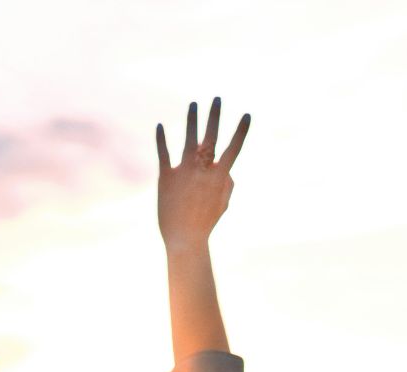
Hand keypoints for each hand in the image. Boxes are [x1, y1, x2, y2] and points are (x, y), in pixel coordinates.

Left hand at [156, 98, 248, 250]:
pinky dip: (161, 139)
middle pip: (211, 137)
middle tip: (217, 98)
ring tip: (194, 104)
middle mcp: (202, 170)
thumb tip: (227, 169)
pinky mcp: (166, 176)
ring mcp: (184, 171)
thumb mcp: (223, 204)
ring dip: (192, 120)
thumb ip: (228, 184)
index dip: (241, 131)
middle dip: (215, 116)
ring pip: (188, 139)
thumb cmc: (206, 223)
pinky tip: (159, 125)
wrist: (184, 239)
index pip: (233, 149)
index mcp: (219, 177)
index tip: (247, 114)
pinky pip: (163, 153)